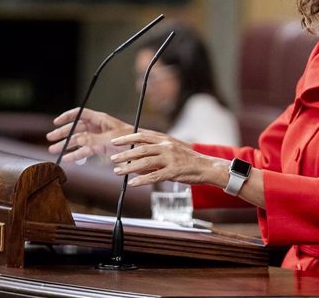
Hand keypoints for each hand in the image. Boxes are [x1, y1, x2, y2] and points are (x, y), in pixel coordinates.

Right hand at [46, 108, 132, 162]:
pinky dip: (76, 155)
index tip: (55, 122)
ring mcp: (98, 138)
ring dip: (66, 145)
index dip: (67, 117)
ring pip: (78, 140)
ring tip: (54, 150)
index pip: (80, 113)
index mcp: (100, 119)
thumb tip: (77, 139)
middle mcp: (97, 127)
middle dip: (63, 133)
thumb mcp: (110, 139)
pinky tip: (67, 159)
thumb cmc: (130, 139)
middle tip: (50, 138)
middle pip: (76, 127)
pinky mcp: (100, 148)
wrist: (141, 150)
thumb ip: (93, 139)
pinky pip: (85, 150)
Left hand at [108, 131, 227, 187]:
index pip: (142, 135)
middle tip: (113, 158)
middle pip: (141, 149)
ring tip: (117, 171)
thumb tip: (136, 162)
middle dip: (125, 153)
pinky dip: (142, 180)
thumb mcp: (171, 151)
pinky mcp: (173, 171)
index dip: (127, 138)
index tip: (115, 141)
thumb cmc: (187, 159)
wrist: (205, 166)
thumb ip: (154, 155)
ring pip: (145, 162)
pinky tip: (132, 183)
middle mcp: (166, 146)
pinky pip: (154, 176)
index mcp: (165, 139)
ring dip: (129, 167)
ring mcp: (170, 159)